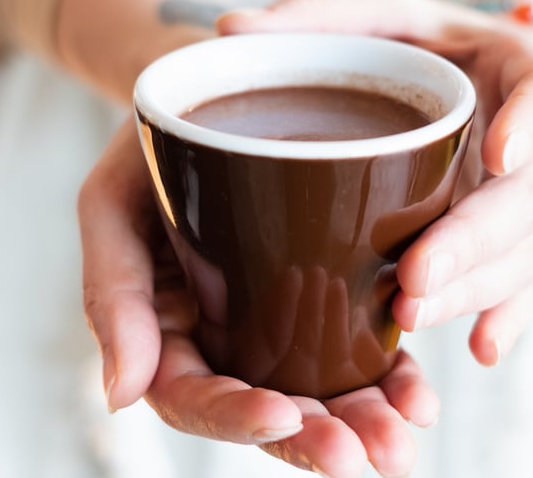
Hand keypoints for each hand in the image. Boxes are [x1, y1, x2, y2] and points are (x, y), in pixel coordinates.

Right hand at [78, 122, 439, 477]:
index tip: (283, 414)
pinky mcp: (322, 295)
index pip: (192, 397)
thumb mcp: (112, 203)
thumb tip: (122, 396)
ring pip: (318, 392)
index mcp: (165, 334)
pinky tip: (420, 395)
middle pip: (267, 410)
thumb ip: (112, 294)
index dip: (235, 415)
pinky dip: (388, 377)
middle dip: (317, 439)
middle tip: (369, 455)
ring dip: (362, 422)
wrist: (205, 91)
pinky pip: (355, 349)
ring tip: (404, 436)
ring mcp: (275, 323)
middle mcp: (224, 341)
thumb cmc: (148, 147)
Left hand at [217, 0, 532, 364]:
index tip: (498, 153)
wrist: (475, 69)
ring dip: (473, 289)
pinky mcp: (517, 239)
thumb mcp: (380, 13)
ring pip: (523, 252)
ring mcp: (532, 197)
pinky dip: (505, 317)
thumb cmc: (423, 38)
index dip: (532, 126)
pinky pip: (522, 285)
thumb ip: (317, 16)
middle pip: (528, 199)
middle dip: (473, 241)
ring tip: (410, 312)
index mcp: (521, 71)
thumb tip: (228, 28)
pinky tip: (480, 349)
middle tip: (414, 270)